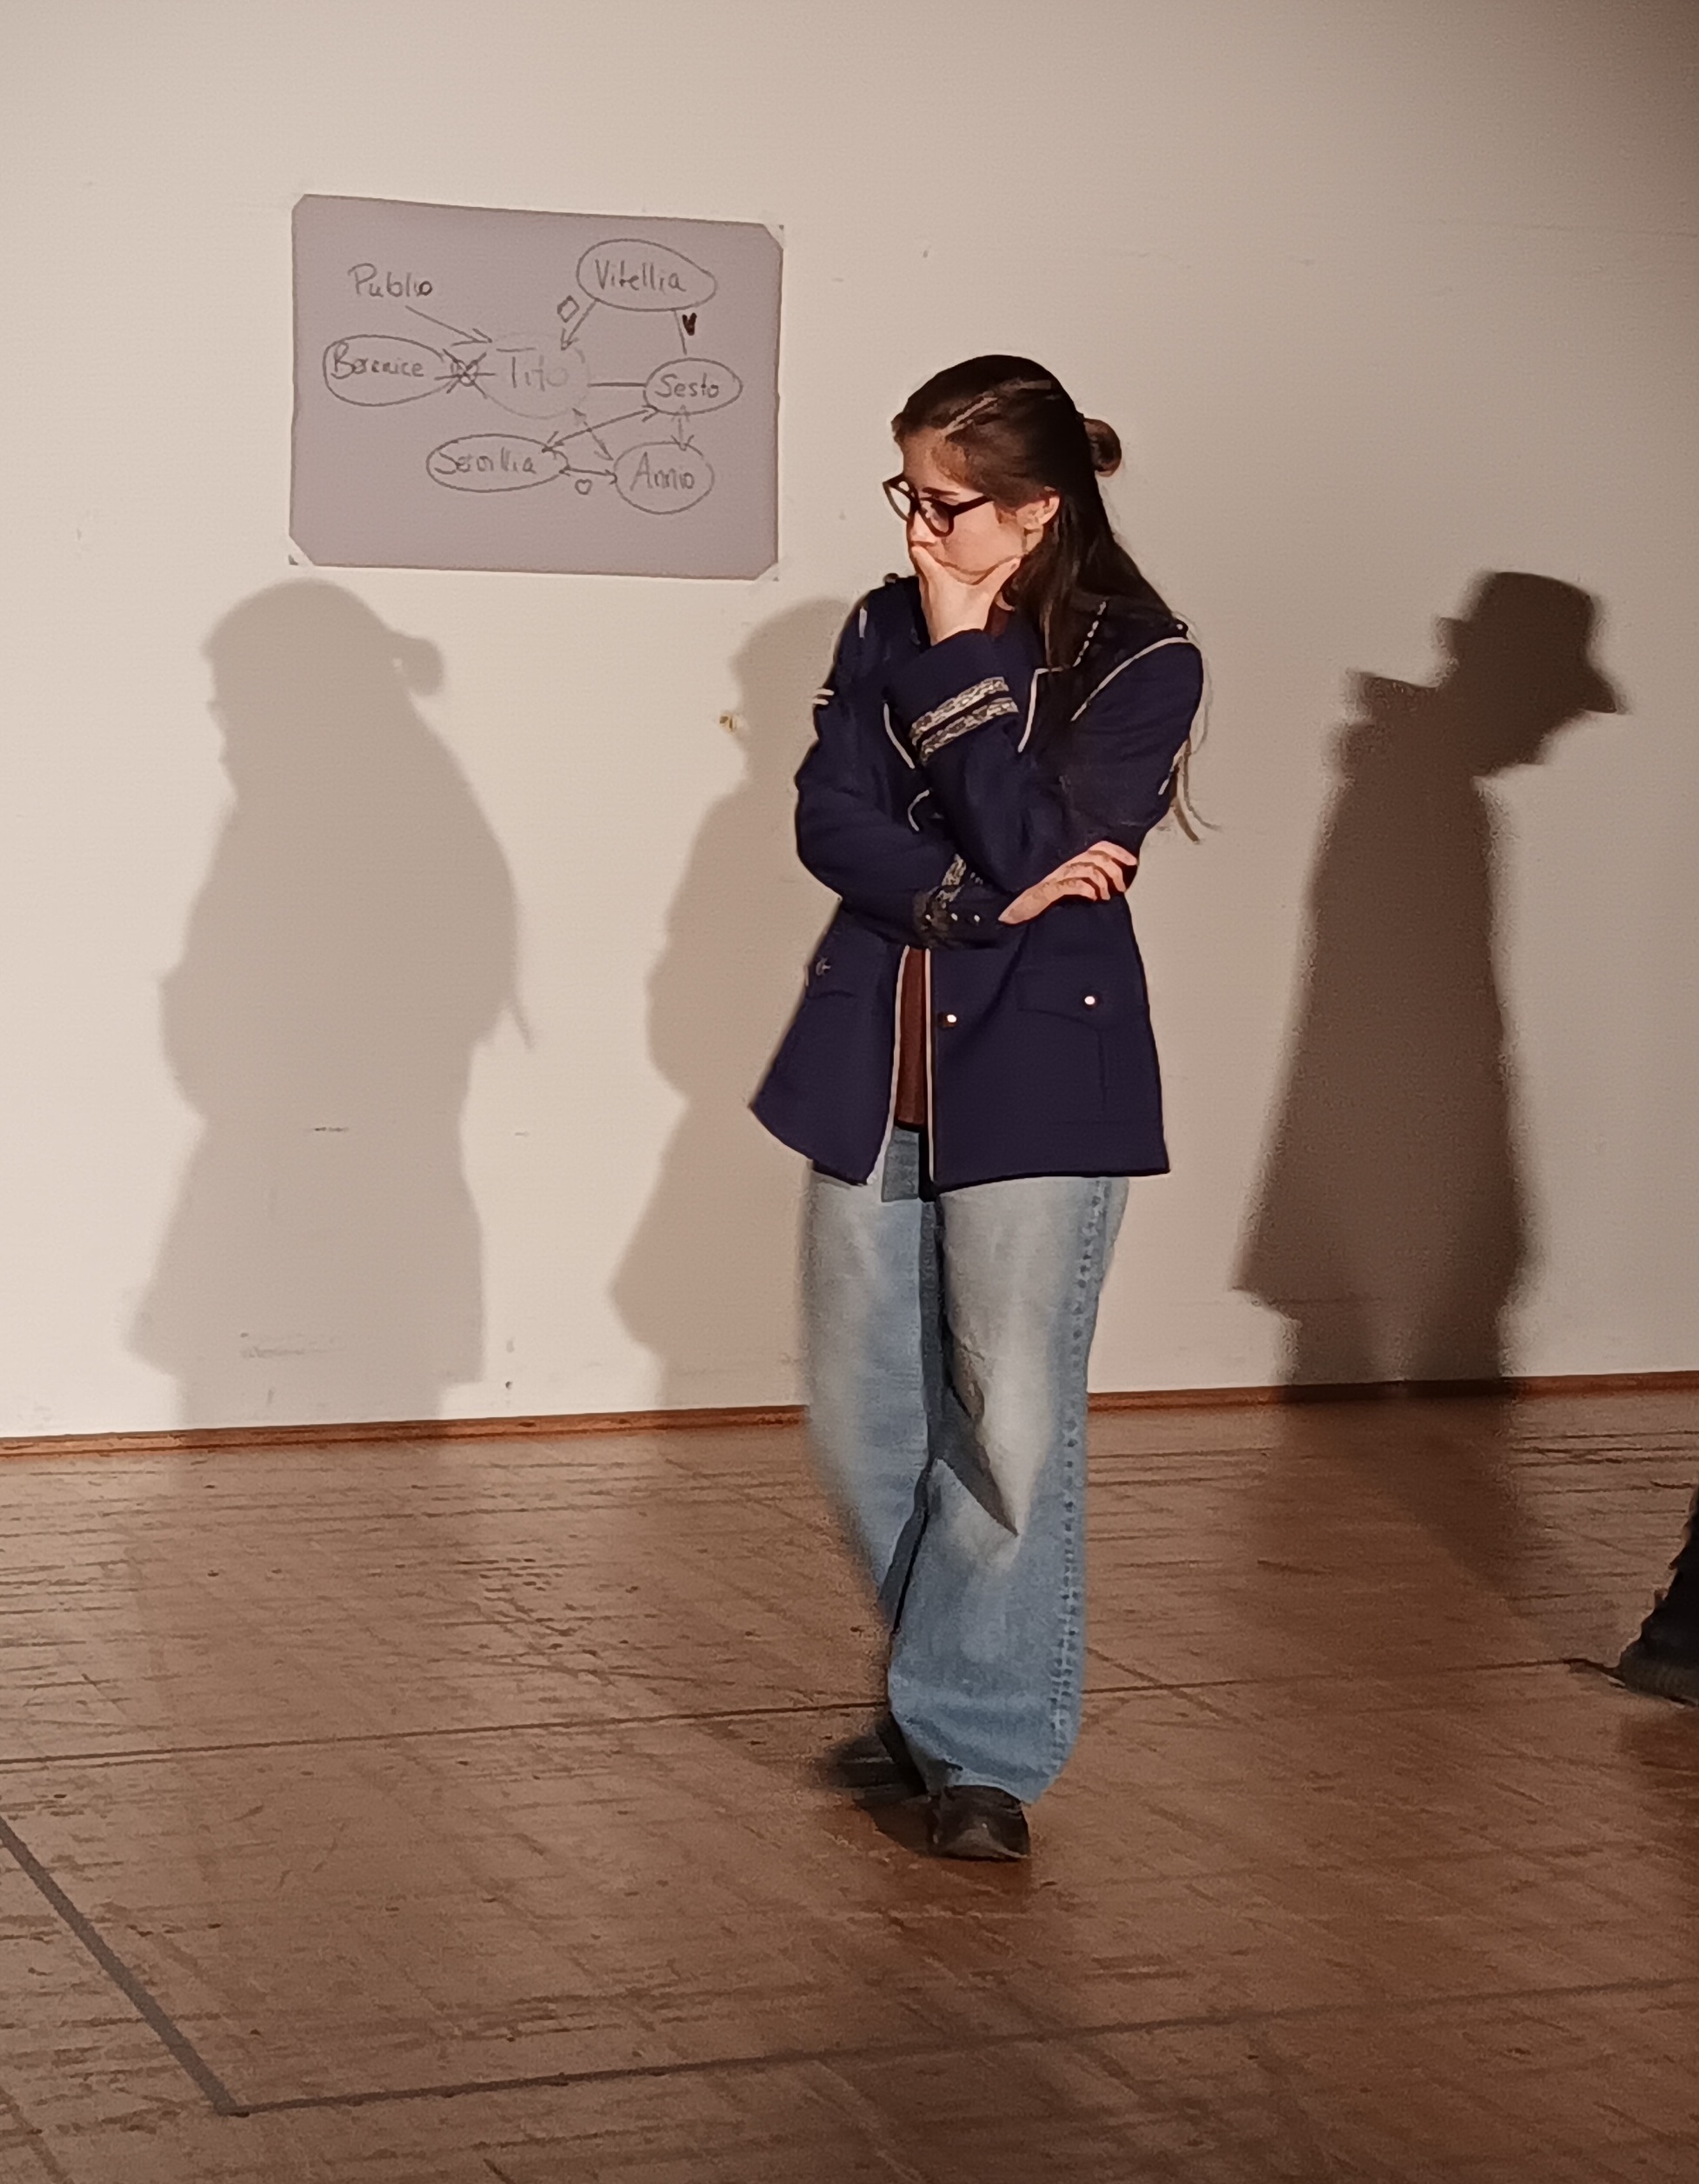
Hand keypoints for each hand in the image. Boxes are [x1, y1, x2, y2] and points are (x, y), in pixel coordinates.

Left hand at [910, 534, 1024, 643]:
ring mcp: (925, 602)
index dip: (918, 541)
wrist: (954, 647)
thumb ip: (998, 576)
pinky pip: (928, 593)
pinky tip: (943, 587)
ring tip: (938, 563)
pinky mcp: (929, 613)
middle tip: (931, 543)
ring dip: (928, 571)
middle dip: (925, 555)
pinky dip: (932, 586)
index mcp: (936, 578)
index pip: (920, 554)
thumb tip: (1014, 560)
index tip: (918, 529)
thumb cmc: (964, 619)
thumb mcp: (984, 594)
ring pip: (923, 580)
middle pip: (920, 566)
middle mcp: (926, 588)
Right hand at [999, 842, 1137, 925]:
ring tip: (1106, 895)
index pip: (1096, 845)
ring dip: (1102, 882)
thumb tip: (1100, 879)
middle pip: (1096, 855)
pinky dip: (1086, 889)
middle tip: (1121, 884)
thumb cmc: (1027, 892)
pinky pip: (1073, 884)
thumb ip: (1075, 874)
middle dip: (1114, 869)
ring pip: (1088, 869)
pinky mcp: (1046, 888)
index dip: (1117, 851)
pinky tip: (1092, 897)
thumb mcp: (1055, 879)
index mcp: (1063, 855)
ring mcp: (1053, 873)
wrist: (1005, 905)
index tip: (1131, 861)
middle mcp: (1060, 860)